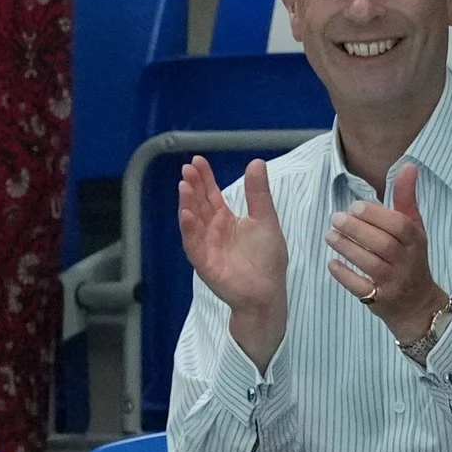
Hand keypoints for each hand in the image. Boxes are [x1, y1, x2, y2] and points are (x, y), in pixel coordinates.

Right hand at [178, 157, 287, 365]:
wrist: (267, 291)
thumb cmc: (267, 258)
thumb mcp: (265, 220)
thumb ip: (258, 194)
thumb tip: (256, 162)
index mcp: (226, 220)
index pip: (211, 195)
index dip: (204, 179)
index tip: (197, 160)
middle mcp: (212, 231)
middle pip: (199, 204)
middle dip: (192, 187)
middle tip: (187, 168)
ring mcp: (206, 246)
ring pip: (193, 222)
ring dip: (187, 204)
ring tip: (184, 186)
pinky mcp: (205, 262)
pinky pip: (193, 244)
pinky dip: (189, 229)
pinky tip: (187, 214)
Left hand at [325, 163, 447, 343]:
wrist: (418, 303)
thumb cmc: (411, 258)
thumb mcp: (415, 228)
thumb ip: (406, 198)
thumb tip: (408, 166)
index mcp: (415, 241)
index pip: (399, 226)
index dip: (376, 215)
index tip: (355, 207)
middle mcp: (407, 261)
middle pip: (383, 244)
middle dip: (357, 230)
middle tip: (336, 218)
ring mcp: (394, 282)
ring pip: (371, 264)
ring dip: (348, 248)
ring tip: (329, 235)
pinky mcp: (381, 300)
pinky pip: (362, 288)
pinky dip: (345, 275)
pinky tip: (332, 263)